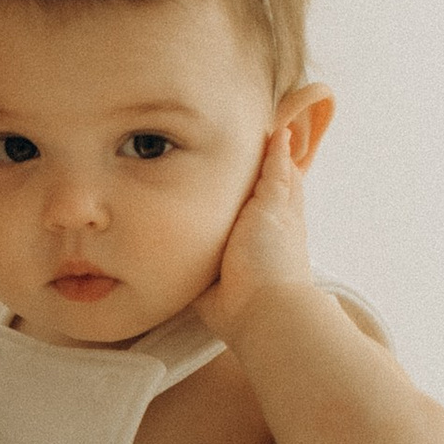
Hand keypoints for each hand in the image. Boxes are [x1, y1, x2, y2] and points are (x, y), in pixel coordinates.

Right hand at [193, 116, 316, 338]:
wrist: (255, 309)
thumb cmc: (272, 256)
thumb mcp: (275, 203)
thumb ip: (274, 172)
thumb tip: (281, 133)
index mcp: (276, 214)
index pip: (270, 178)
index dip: (258, 158)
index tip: (237, 135)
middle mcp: (253, 233)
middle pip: (238, 199)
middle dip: (222, 183)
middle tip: (195, 154)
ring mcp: (229, 254)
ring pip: (214, 223)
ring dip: (199, 209)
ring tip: (172, 180)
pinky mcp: (205, 275)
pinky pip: (191, 252)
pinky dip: (180, 238)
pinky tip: (162, 220)